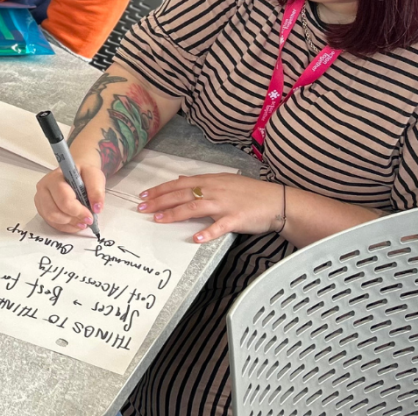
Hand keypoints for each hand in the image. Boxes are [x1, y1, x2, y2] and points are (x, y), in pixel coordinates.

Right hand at [34, 164, 105, 234]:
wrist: (75, 173)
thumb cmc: (82, 174)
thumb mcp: (94, 175)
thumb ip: (96, 190)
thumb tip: (96, 208)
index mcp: (55, 177)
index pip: (63, 199)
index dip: (78, 211)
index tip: (90, 216)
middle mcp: (44, 188)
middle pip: (54, 212)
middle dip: (73, 219)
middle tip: (86, 220)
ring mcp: (40, 199)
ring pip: (51, 219)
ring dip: (69, 224)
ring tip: (81, 221)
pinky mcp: (41, 208)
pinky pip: (51, 223)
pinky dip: (65, 226)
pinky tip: (75, 222)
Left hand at [137, 173, 284, 243]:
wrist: (275, 200)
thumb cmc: (248, 192)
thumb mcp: (222, 180)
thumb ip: (200, 181)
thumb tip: (179, 179)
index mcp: (209, 181)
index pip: (178, 184)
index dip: (159, 190)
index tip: (143, 196)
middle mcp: (214, 190)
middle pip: (182, 194)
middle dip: (160, 201)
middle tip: (141, 209)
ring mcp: (224, 204)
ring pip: (195, 207)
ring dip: (176, 213)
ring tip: (159, 220)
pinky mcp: (236, 219)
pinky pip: (220, 226)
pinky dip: (208, 232)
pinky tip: (196, 238)